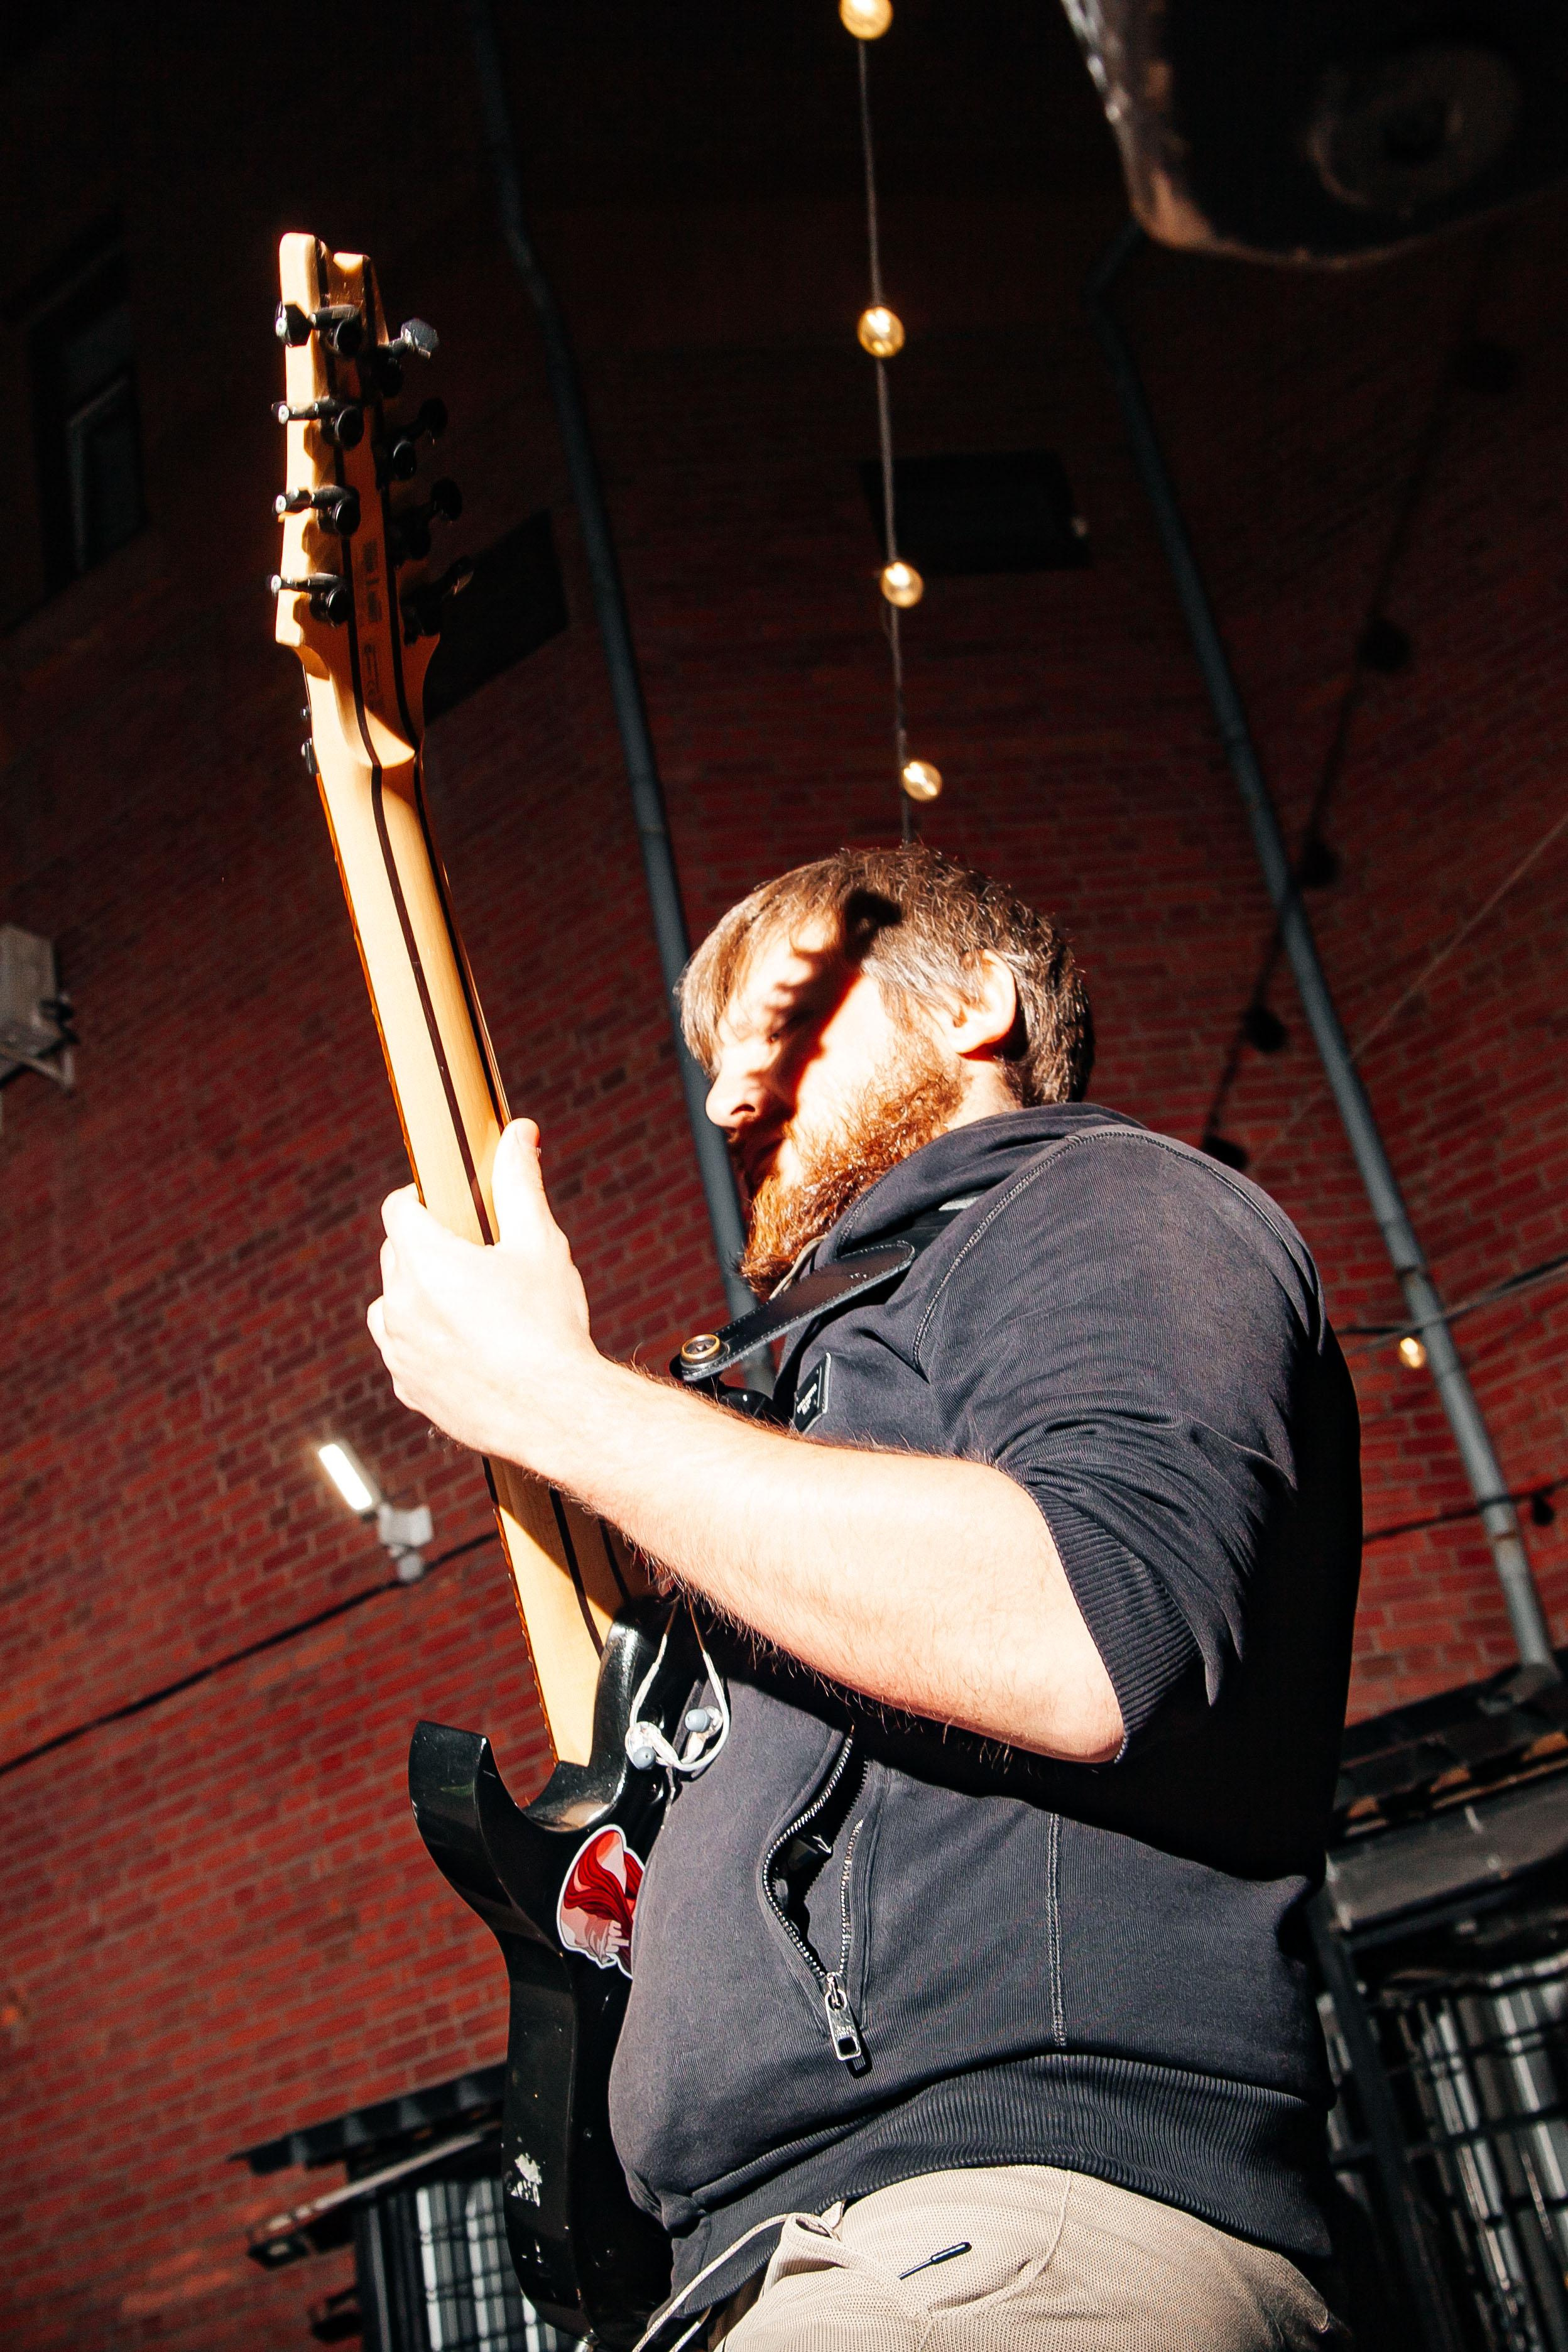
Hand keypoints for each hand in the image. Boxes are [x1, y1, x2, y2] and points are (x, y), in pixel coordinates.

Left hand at [367, 1119, 601, 1468]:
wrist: (556, 1412)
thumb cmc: (550, 1327)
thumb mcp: (540, 1243)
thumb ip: (519, 1183)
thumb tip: (520, 1133)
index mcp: (425, 1262)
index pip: (397, 1208)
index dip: (419, 1198)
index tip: (445, 1205)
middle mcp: (400, 1305)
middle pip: (395, 1254)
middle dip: (426, 1247)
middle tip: (474, 1255)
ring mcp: (399, 1351)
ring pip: (392, 1305)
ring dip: (418, 1295)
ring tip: (468, 1303)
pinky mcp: (408, 1388)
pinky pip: (402, 1352)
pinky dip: (422, 1342)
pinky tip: (465, 1345)